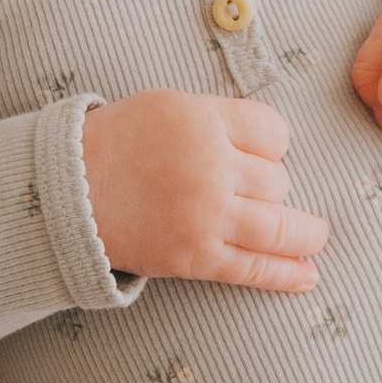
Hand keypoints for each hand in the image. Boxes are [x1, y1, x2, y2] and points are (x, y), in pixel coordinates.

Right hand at [79, 90, 329, 289]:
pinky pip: (253, 268)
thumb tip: (270, 141)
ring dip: (306, 234)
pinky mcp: (195, 257)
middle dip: (274, 187)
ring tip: (316, 237)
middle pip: (277, 180)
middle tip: (260, 191)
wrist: (65, 192)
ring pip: (279, 226)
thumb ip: (217, 119)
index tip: (268, 155)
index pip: (274, 132)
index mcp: (203, 121)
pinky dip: (286, 274)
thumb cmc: (115, 143)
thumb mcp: (167, 106)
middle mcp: (210, 167)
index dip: (276, 146)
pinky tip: (307, 276)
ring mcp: (205, 215)